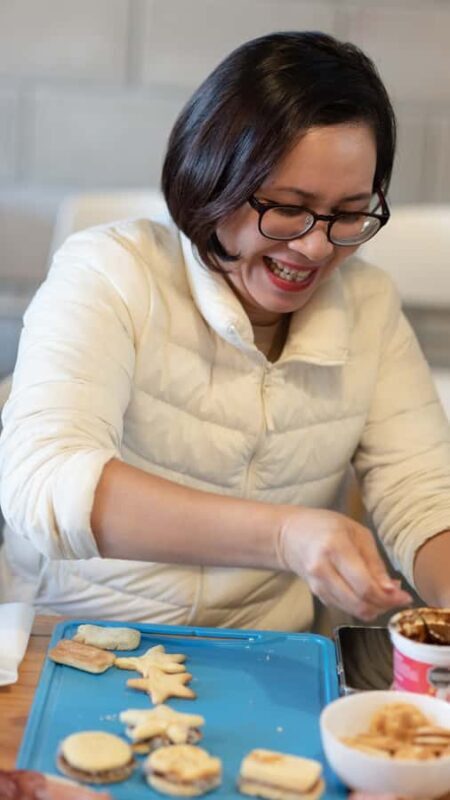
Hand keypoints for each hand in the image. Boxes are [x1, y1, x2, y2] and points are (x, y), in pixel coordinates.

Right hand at [278, 508, 411, 619]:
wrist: (290, 534)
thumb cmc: (327, 526)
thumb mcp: (357, 533)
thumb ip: (374, 562)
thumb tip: (391, 590)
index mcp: (335, 548)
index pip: (364, 584)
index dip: (388, 596)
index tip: (404, 596)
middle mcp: (322, 569)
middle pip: (359, 602)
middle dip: (383, 606)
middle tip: (397, 598)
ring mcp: (317, 584)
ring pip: (352, 610)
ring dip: (374, 608)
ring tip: (384, 595)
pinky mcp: (316, 594)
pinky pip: (344, 608)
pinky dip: (361, 606)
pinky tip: (368, 594)